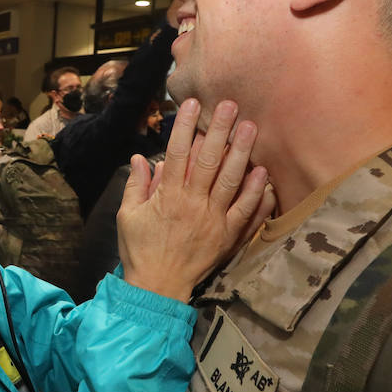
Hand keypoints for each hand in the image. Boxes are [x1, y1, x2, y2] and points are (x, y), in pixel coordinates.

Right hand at [118, 98, 274, 301]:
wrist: (158, 287)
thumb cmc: (140, 250)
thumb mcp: (128, 216)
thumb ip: (136, 185)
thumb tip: (140, 158)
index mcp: (167, 197)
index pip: (176, 154)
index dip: (185, 127)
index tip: (192, 104)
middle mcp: (192, 204)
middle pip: (207, 161)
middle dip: (219, 131)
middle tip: (230, 105)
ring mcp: (212, 220)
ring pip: (230, 181)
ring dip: (241, 152)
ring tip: (250, 127)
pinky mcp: (226, 236)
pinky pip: (246, 212)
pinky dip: (256, 192)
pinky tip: (263, 172)